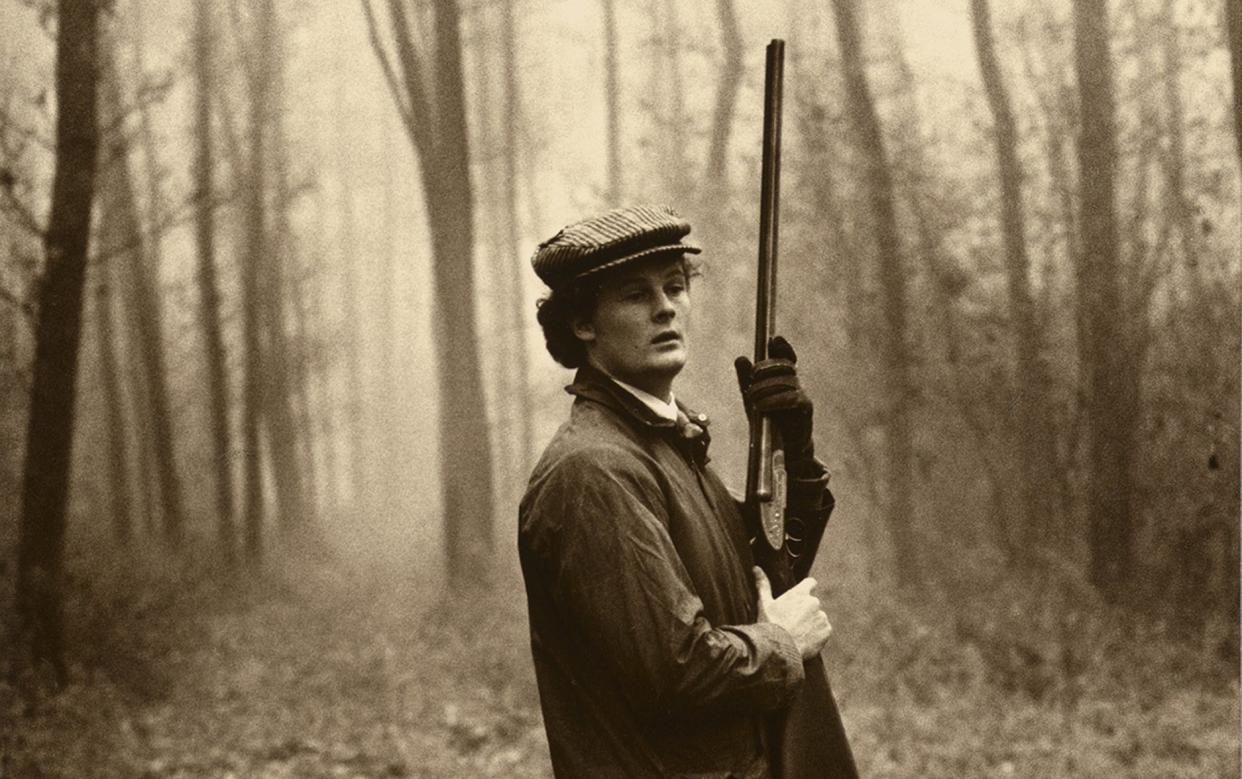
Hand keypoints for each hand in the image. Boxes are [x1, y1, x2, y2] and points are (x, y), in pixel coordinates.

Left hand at [734, 335, 813, 463]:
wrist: (782, 448)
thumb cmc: (768, 420)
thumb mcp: (752, 398)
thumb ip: (746, 380)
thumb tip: (741, 358)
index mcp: (784, 378)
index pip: (787, 357)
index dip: (783, 347)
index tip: (774, 340)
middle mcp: (795, 383)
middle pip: (784, 365)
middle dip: (764, 370)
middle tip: (751, 381)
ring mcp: (802, 394)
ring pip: (785, 381)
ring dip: (765, 389)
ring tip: (754, 401)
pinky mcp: (806, 408)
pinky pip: (793, 398)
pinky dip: (775, 401)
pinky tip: (762, 407)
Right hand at [754, 566, 831, 659]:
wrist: (779, 649)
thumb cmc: (769, 625)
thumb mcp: (764, 603)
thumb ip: (763, 584)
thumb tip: (756, 568)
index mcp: (800, 593)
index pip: (811, 583)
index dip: (807, 588)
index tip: (801, 597)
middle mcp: (814, 602)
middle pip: (813, 603)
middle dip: (806, 610)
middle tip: (793, 622)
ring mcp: (822, 616)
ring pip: (818, 617)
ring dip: (812, 622)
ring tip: (798, 633)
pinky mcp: (827, 630)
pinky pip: (824, 630)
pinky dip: (817, 634)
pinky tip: (805, 639)